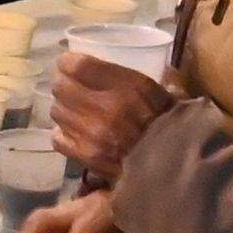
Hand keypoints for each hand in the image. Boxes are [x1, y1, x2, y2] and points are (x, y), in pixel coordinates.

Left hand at [46, 50, 168, 180]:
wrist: (174, 169)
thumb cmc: (175, 131)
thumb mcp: (175, 97)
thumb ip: (166, 80)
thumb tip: (166, 68)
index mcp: (127, 87)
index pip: (77, 66)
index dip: (68, 63)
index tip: (70, 64)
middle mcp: (103, 107)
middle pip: (61, 87)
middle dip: (64, 85)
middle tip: (70, 87)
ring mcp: (90, 132)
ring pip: (57, 111)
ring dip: (64, 109)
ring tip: (74, 110)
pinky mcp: (84, 155)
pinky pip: (58, 138)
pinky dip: (63, 134)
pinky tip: (74, 132)